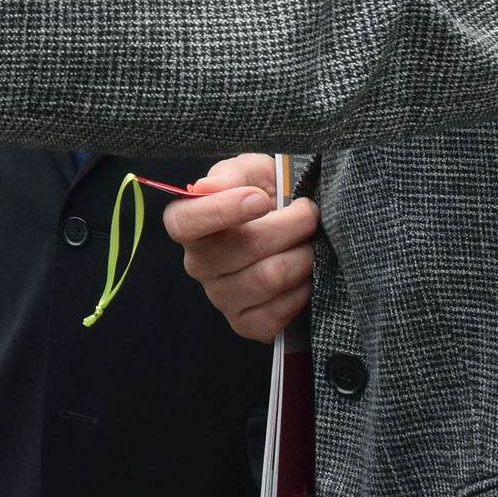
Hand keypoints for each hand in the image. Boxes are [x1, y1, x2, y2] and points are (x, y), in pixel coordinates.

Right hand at [161, 153, 315, 342]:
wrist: (291, 232)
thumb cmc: (265, 196)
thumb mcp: (251, 172)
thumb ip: (232, 173)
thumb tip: (211, 187)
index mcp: (189, 224)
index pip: (185, 222)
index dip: (221, 211)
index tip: (260, 199)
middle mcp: (198, 264)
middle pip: (243, 249)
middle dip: (288, 227)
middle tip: (310, 213)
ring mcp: (220, 297)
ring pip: (267, 278)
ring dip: (302, 257)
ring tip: (312, 244)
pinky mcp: (245, 324)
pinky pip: (276, 314)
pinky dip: (301, 293)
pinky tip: (307, 277)